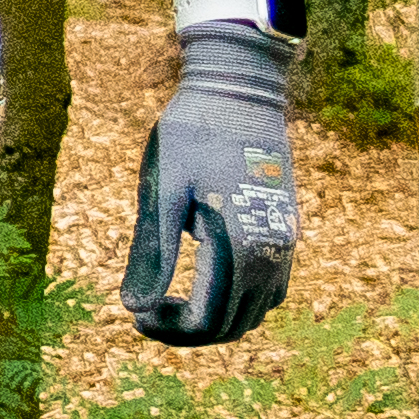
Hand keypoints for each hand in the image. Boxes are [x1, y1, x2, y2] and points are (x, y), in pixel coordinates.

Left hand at [125, 9, 298, 348]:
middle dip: (186, 330)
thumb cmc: (192, 133)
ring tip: (169, 301)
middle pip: (232, 325)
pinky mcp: (287, 230)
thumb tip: (131, 309)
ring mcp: (285, 243)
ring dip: (215, 319)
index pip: (208, 321)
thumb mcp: (163, 191)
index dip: (169, 329)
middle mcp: (272, 254)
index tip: (135, 315)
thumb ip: (152, 253)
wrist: (240, 88)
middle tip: (144, 312)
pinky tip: (203, 283)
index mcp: (239, 248)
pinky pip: (269, 288)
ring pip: (255, 311)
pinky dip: (237, 300)